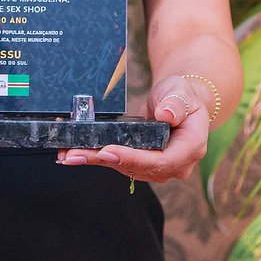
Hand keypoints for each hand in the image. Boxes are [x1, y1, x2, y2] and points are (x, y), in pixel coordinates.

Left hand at [56, 75, 210, 182]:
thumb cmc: (182, 94)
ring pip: (125, 167)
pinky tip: (75, 154)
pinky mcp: (143, 163)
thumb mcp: (182, 92)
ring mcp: (159, 166)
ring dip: (96, 160)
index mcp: (191, 147)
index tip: (108, 152)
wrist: (179, 100)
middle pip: (138, 168)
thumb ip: (176, 104)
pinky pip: (120, 162)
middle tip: (75, 155)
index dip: (134, 159)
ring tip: (68, 154)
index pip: (162, 160)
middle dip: (105, 160)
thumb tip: (166, 115)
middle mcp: (176, 164)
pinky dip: (98, 157)